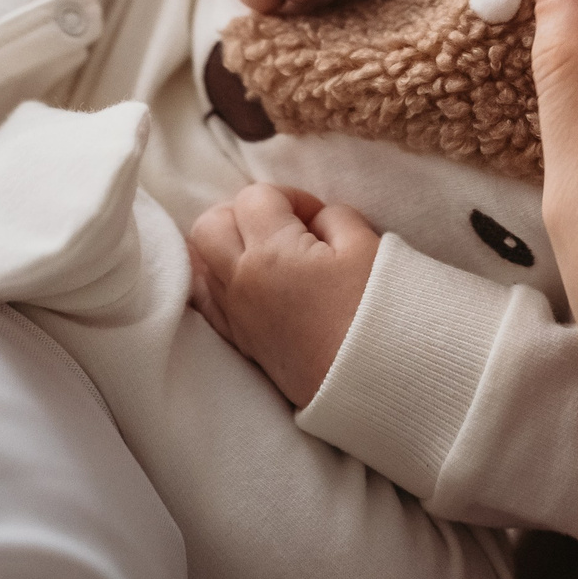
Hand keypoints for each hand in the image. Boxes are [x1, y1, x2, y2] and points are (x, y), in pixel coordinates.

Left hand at [185, 183, 378, 406]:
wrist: (374, 381)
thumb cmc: (375, 311)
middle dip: (243, 214)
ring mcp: (236, 316)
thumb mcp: (365, 245)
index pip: (255, 197)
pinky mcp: (241, 343)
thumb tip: (314, 219)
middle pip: (209, 225)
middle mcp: (241, 282)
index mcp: (270, 252)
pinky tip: (249, 281)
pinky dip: (219, 281)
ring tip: (272, 254)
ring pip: (202, 262)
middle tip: (283, 226)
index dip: (289, 197)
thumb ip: (333, 217)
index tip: (316, 216)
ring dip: (229, 246)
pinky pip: (208, 301)